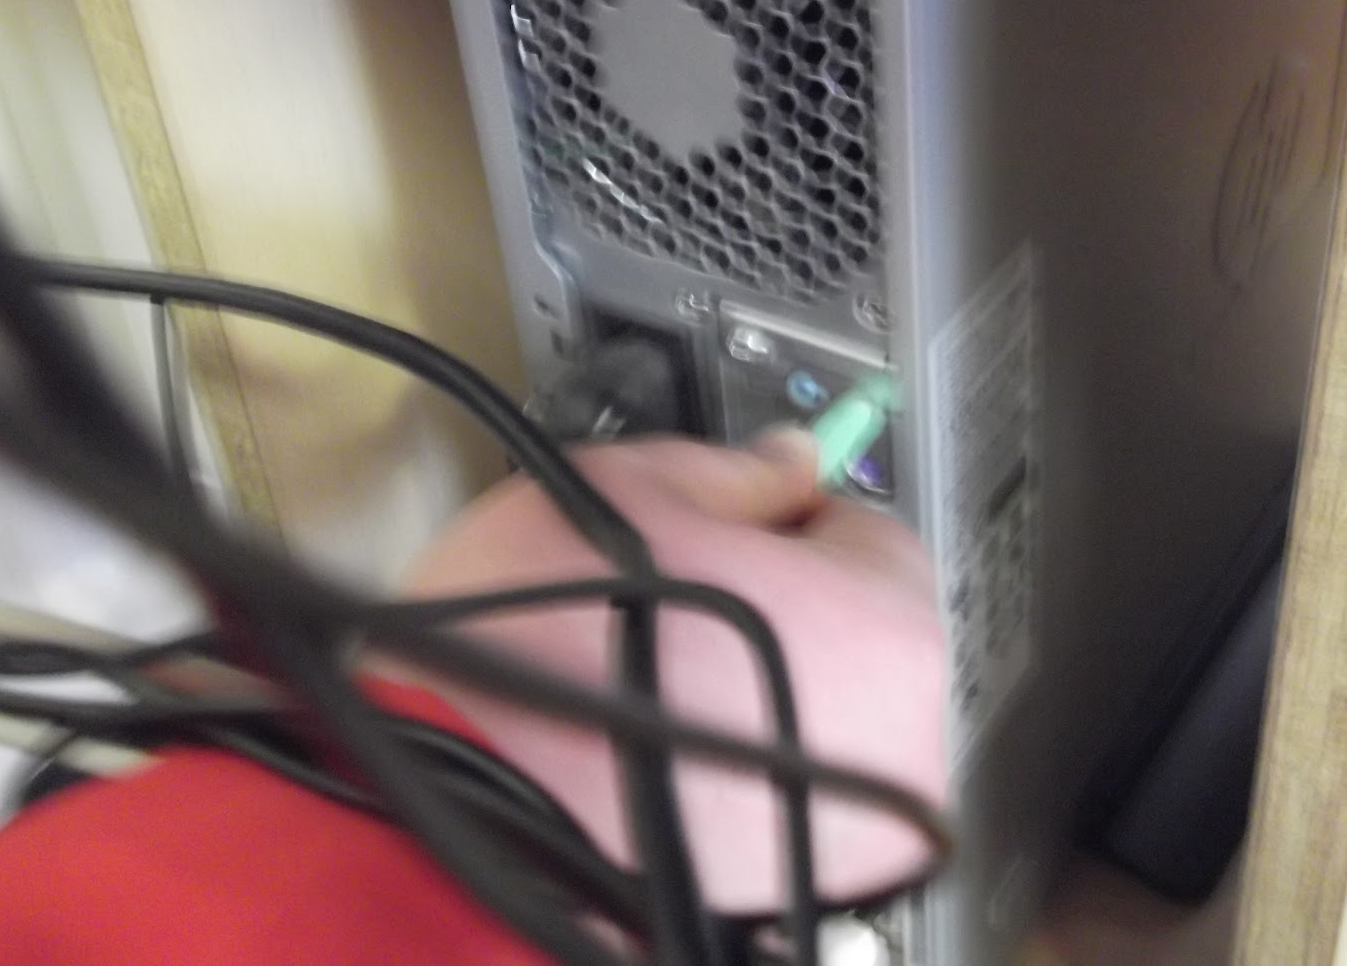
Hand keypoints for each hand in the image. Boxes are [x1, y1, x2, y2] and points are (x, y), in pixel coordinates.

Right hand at [392, 430, 946, 912]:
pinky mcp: (774, 885)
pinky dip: (725, 767)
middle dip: (771, 608)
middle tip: (673, 599)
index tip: (723, 529)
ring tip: (648, 676)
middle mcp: (892, 742)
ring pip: (809, 718)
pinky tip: (649, 744)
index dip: (780, 519)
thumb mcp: (633, 487)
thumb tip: (790, 461)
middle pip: (845, 632)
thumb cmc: (537, 640)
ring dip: (749, 689)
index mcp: (881, 625)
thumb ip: (736, 469)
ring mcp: (842, 831)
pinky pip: (768, 792)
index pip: (863, 530)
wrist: (454, 795)